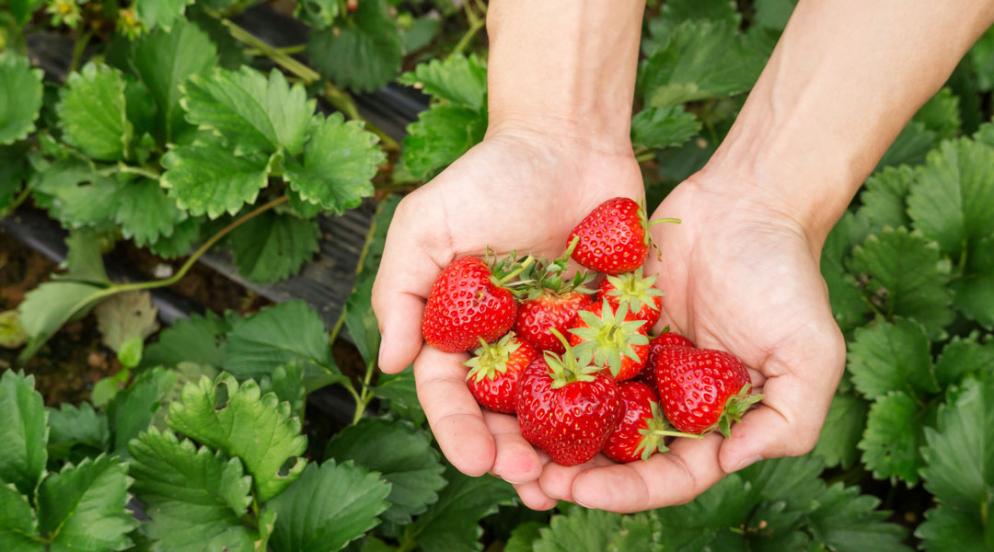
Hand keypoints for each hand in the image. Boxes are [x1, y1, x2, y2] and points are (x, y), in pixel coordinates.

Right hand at [372, 125, 642, 505]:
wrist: (567, 140)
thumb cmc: (489, 177)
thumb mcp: (426, 225)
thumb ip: (401, 290)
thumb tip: (391, 365)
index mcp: (459, 330)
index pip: (449, 393)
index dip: (458, 430)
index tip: (475, 459)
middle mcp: (507, 345)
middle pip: (504, 414)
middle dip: (512, 452)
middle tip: (528, 479)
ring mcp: (560, 341)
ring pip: (557, 410)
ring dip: (560, 451)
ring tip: (570, 484)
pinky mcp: (610, 328)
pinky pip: (613, 377)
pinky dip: (615, 413)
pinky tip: (623, 443)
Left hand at [532, 173, 845, 512]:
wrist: (746, 202)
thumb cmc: (785, 276)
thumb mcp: (811, 354)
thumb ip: (789, 419)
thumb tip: (734, 461)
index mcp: (713, 419)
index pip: (669, 473)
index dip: (627, 490)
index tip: (581, 493)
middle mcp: (669, 399)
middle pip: (617, 453)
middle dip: (576, 472)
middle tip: (531, 478)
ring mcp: (635, 362)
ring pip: (585, 409)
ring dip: (549, 431)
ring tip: (508, 442)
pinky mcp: (608, 324)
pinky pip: (571, 353)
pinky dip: (542, 371)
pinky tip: (506, 382)